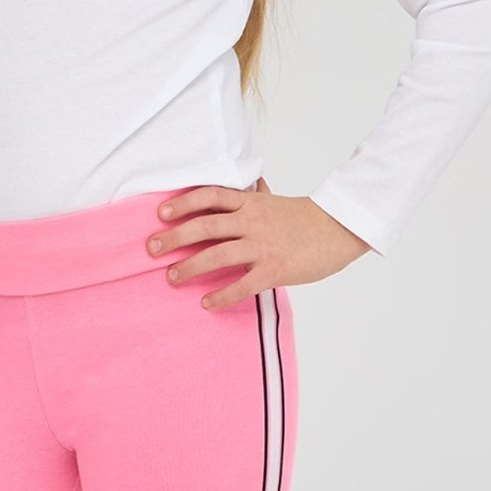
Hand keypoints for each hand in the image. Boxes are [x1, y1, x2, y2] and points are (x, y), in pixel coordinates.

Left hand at [146, 178, 371, 308]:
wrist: (339, 229)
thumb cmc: (306, 217)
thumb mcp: (274, 202)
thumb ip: (254, 198)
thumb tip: (245, 187)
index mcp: (251, 202)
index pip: (210, 196)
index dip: (183, 203)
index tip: (161, 213)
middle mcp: (252, 221)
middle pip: (205, 226)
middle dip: (174, 238)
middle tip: (152, 249)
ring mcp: (262, 246)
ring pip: (217, 255)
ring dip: (190, 268)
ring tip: (171, 278)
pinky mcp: (274, 269)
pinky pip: (242, 285)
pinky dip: (222, 296)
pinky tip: (207, 303)